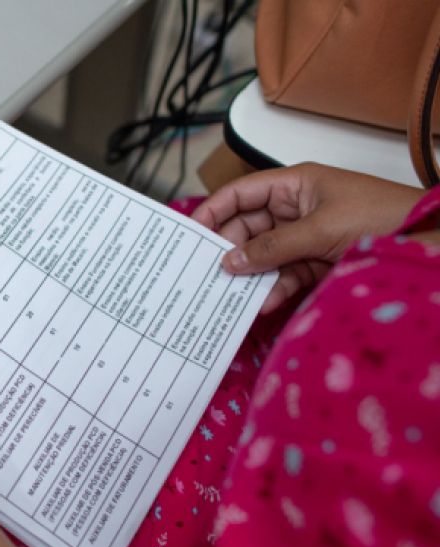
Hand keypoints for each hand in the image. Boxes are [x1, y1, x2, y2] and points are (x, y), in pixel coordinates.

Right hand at [191, 163, 422, 312]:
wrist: (428, 240)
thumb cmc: (380, 216)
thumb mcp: (320, 229)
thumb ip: (272, 247)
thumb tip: (229, 261)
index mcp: (293, 185)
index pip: (240, 194)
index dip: (213, 211)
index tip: (189, 235)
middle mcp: (294, 208)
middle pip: (248, 228)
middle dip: (229, 250)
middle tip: (206, 275)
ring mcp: (305, 237)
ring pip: (264, 256)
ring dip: (250, 275)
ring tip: (228, 295)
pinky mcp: (317, 262)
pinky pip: (285, 274)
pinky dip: (273, 289)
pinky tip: (261, 304)